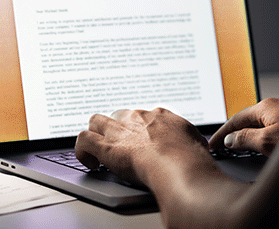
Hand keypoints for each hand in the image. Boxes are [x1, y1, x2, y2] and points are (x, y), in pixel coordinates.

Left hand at [75, 108, 210, 185]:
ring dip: (96, 133)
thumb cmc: (190, 157)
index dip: (142, 130)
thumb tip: (192, 145)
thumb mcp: (195, 142)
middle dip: (118, 128)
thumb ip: (188, 140)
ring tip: (100, 149)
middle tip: (123, 146)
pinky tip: (90, 163)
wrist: (178, 164)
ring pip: (96, 120)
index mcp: (159, 116)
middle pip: (119, 115)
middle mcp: (137, 118)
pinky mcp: (105, 147)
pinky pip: (83, 140)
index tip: (145, 143)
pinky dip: (82, 151)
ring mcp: (119, 131)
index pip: (144, 117)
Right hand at [208, 96, 278, 156]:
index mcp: (266, 107)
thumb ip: (245, 139)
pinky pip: (278, 128)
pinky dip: (268, 138)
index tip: (212, 145)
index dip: (222, 134)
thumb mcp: (268, 142)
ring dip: (254, 137)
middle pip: (250, 121)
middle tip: (225, 149)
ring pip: (265, 125)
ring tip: (245, 152)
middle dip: (237, 134)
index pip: (235, 120)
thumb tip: (230, 139)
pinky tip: (271, 149)